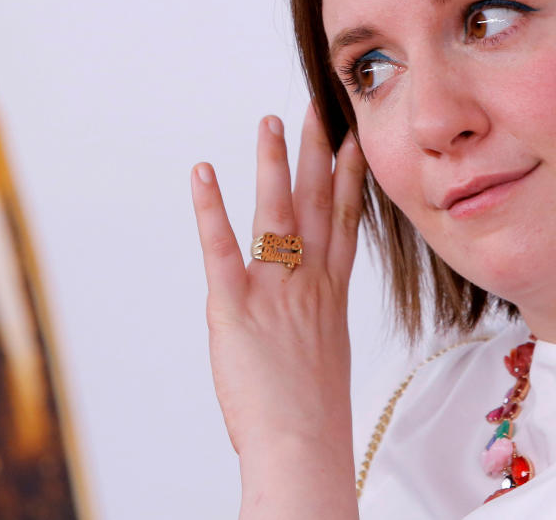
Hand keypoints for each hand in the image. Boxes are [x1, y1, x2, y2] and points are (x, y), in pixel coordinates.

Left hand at [191, 107, 366, 517]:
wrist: (303, 447)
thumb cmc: (312, 415)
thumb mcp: (324, 355)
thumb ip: (314, 320)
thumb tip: (306, 312)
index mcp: (331, 294)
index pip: (345, 221)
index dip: (348, 176)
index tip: (353, 140)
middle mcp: (309, 282)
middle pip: (319, 203)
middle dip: (320, 151)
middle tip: (320, 108)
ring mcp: (274, 289)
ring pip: (278, 212)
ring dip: (273, 162)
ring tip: (271, 121)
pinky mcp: (235, 305)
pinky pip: (221, 247)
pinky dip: (211, 207)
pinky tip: (202, 173)